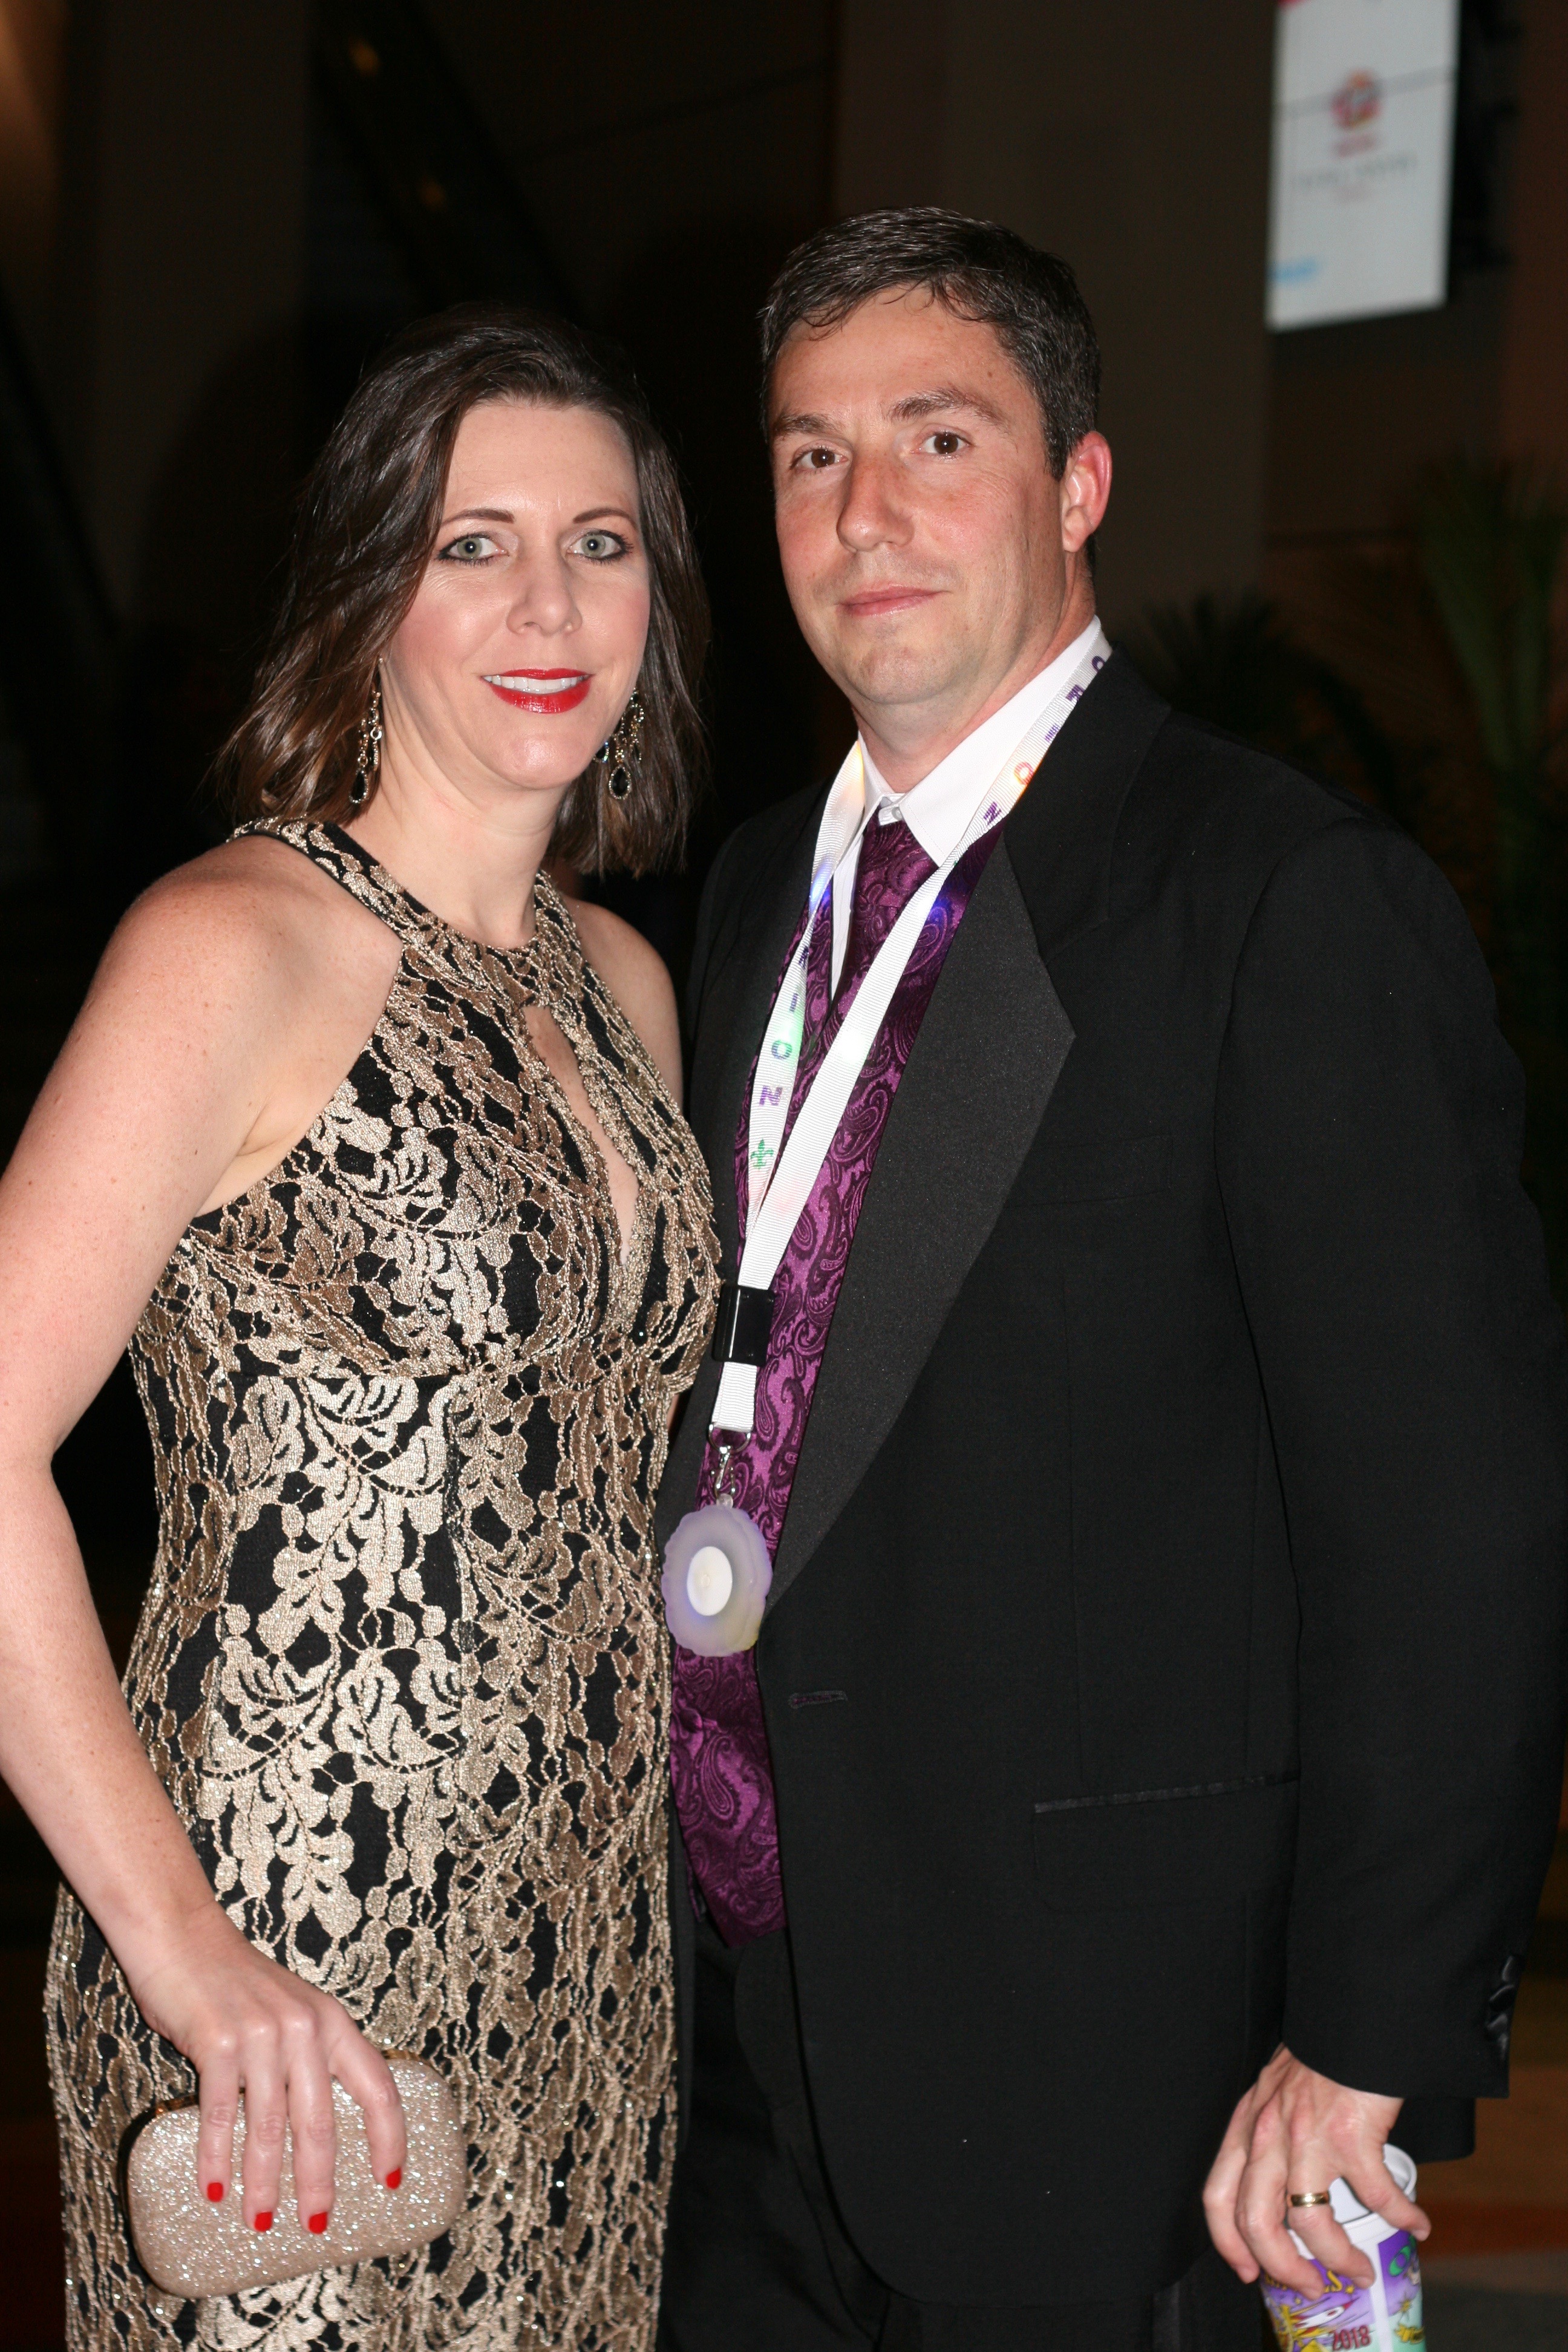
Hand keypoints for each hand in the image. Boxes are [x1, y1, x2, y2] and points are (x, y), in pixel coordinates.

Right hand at [130, 1903, 405, 2236]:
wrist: (183, 1936)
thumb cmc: (234, 1982)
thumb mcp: (291, 2010)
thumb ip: (308, 2057)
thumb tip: (315, 2133)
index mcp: (331, 2022)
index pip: (377, 2087)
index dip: (389, 2138)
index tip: (390, 2181)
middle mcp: (304, 2029)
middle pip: (322, 2122)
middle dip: (319, 2180)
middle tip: (316, 2223)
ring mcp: (262, 2036)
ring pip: (272, 2126)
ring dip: (265, 2182)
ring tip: (261, 2220)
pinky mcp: (218, 2043)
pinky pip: (223, 2114)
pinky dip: (218, 2156)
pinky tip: (215, 2188)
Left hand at [1203, 2045, 1428, 2299]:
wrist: (1352, 2019)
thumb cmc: (1318, 2060)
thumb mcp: (1273, 2095)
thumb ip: (1268, 2136)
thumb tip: (1282, 2192)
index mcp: (1247, 2127)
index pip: (1218, 2197)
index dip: (1229, 2243)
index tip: (1248, 2270)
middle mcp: (1269, 2135)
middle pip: (1258, 2223)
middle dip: (1283, 2268)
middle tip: (1310, 2285)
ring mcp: (1309, 2137)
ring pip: (1311, 2222)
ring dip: (1339, 2258)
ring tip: (1361, 2270)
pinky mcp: (1354, 2136)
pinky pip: (1377, 2196)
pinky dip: (1402, 2218)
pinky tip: (1417, 2225)